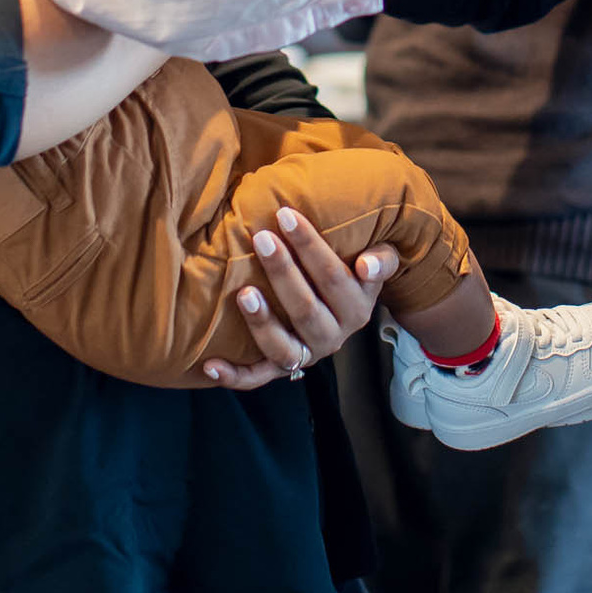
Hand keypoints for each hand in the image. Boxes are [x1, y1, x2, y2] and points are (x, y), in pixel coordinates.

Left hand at [199, 207, 399, 388]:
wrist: (347, 311)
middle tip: (261, 238)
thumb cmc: (354, 272)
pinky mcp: (282, 369)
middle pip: (306, 308)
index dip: (310, 246)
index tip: (286, 215)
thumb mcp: (379, 263)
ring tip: (243, 294)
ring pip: (283, 348)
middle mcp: (333, 336)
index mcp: (357, 308)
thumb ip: (382, 260)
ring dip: (262, 323)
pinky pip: (258, 377)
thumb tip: (368, 264)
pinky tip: (210, 365)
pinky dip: (235, 376)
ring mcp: (306, 355)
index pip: (334, 277)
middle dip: (283, 273)